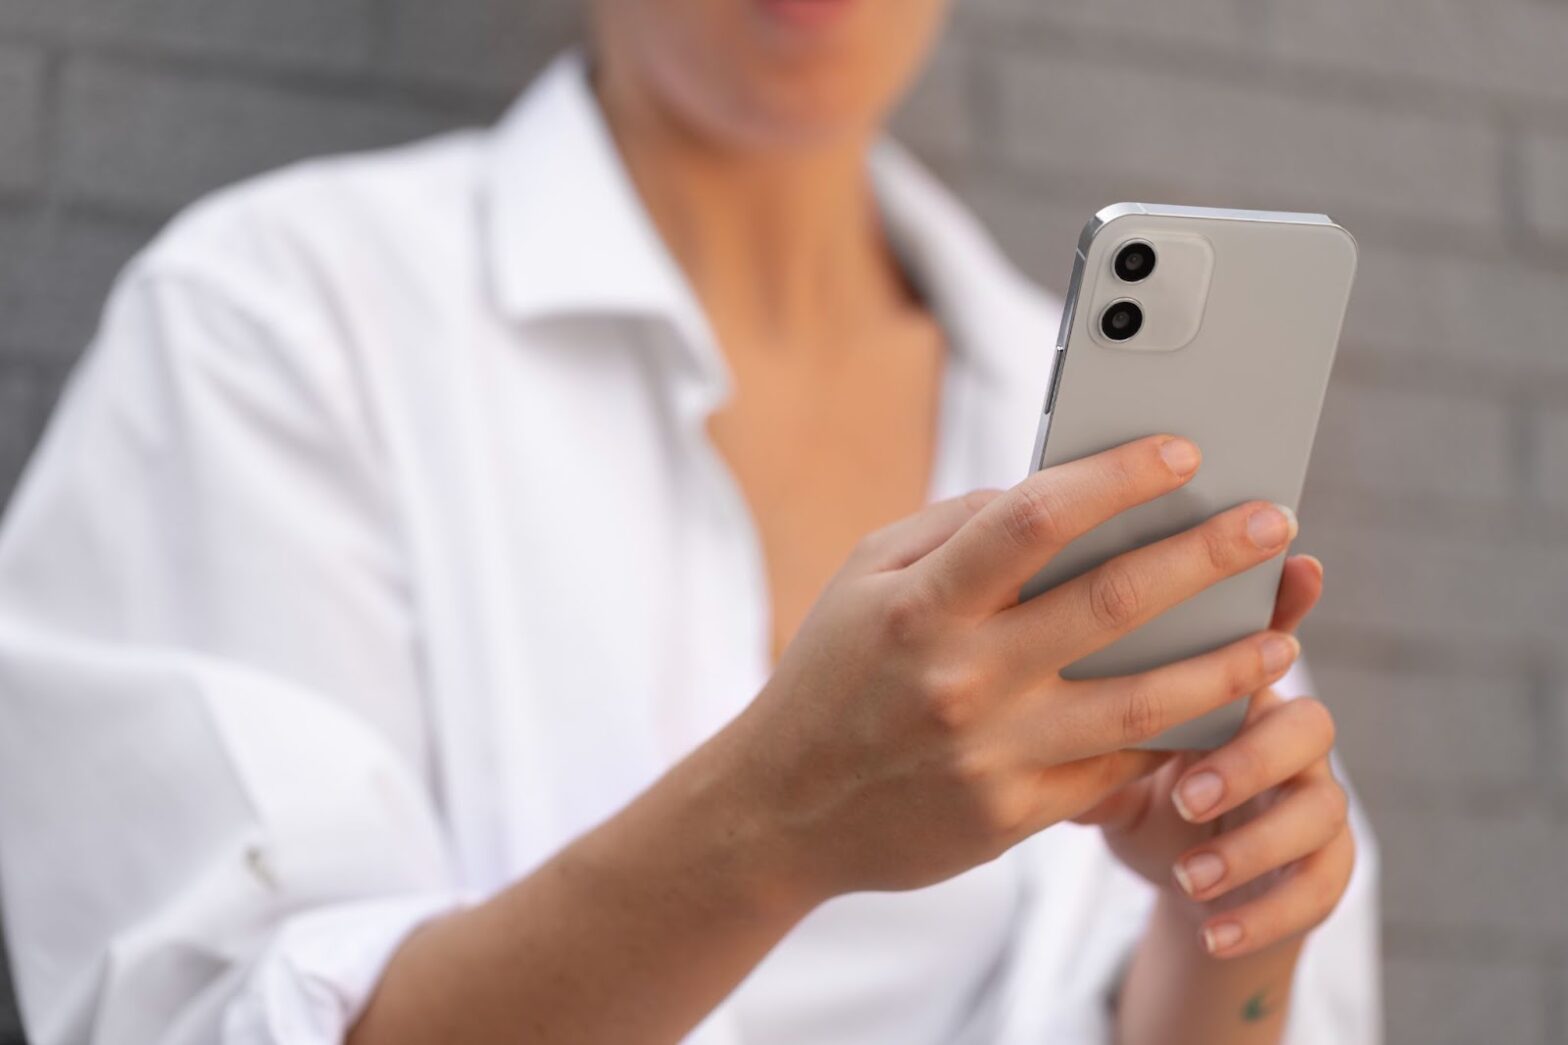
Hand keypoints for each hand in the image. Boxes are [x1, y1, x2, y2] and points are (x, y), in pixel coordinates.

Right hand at [714, 434, 1302, 904]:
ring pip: (1142, 700)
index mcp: (920, 603)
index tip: (1182, 453)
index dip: (1118, 477)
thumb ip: (953, 528)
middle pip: (1113, 602)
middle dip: (1207, 555)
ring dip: (1226, 661)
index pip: (1036, 518)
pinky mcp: (1014, 815)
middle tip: (1273, 524)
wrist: (781, 811)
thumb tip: (1054, 492)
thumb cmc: (828, 677)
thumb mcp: (863, 579)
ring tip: (1282, 634)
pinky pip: (1118, 766)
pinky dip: (1178, 735)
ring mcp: (993, 752)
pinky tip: (1222, 708)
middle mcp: (961, 675)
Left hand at [1077, 557, 1356, 958]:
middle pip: (1300, 726)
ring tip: (1192, 876)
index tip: (1291, 578)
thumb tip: (1010, 662)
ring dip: (1254, 843)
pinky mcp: (1325, 867)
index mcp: (1234, 684)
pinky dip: (1264, 914)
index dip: (1283, 609)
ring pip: (1319, 810)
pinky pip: (1320, 887)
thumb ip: (1075, 700)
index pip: (1262, 640)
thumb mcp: (1097, 737)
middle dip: (1247, 759)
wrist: (1190, 871)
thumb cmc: (1131, 776)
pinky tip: (1214, 930)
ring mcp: (1314, 799)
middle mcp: (1284, 732)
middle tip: (1186, 792)